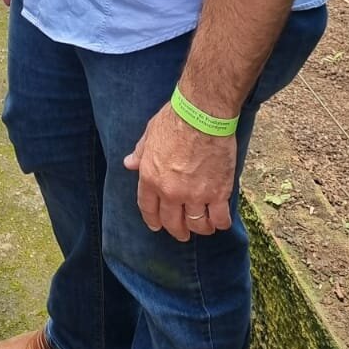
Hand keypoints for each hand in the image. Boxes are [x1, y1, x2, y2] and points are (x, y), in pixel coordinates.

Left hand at [123, 103, 235, 241]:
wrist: (202, 115)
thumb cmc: (175, 119)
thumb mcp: (149, 134)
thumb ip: (140, 153)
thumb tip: (129, 163)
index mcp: (150, 178)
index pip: (148, 209)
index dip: (153, 220)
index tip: (157, 226)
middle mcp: (170, 192)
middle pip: (172, 222)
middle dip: (177, 231)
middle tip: (183, 233)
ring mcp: (194, 195)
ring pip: (197, 225)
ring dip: (200, 228)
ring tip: (204, 226)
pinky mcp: (218, 193)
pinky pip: (219, 219)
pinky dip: (220, 223)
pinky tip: (220, 221)